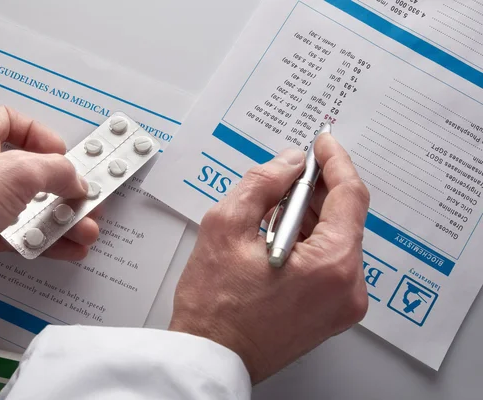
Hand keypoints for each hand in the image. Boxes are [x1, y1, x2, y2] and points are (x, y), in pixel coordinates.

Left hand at [0, 106, 99, 307]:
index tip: (64, 154)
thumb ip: (56, 171)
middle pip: (30, 172)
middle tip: (84, 199)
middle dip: (64, 189)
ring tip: (82, 229)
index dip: (42, 136)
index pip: (13, 122)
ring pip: (27, 207)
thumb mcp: (16, 172)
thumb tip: (75, 178)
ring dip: (59, 219)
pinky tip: (60, 247)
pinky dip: (41, 240)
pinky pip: (17, 234)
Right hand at [169, 133, 369, 383]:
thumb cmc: (214, 307)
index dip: (335, 161)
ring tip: (270, 211)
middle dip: (315, 190)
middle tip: (286, 175)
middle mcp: (348, 288)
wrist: (211, 356)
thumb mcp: (227, 227)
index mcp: (332, 265)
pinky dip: (308, 242)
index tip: (323, 144)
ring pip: (335, 240)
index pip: (350, 195)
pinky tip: (277, 236)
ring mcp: (342, 305)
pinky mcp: (330, 314)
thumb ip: (263, 183)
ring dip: (308, 217)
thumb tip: (288, 163)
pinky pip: (329, 263)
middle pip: (344, 218)